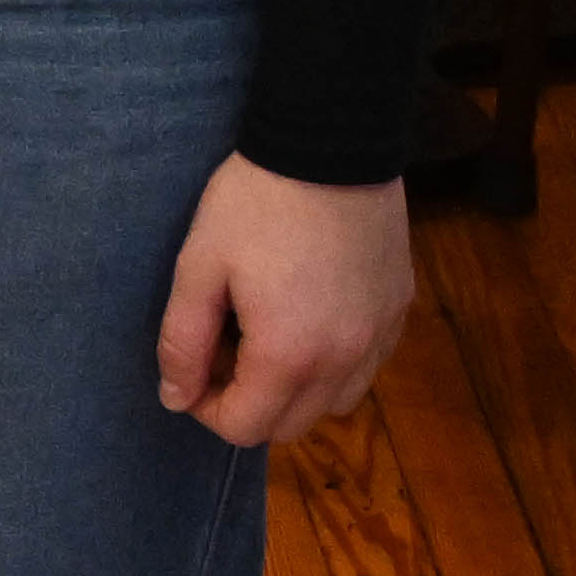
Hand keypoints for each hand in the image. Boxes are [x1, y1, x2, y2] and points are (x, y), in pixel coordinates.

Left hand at [157, 156, 413, 447]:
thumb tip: (175, 398)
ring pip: (335, 404)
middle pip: (290, 426)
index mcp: (290, 354)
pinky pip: (365, 368)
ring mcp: (380, 337)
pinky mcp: (400, 311)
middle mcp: (345, 359)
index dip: (206, 408)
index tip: (191, 368)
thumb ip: (183, 342)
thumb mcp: (199, 269)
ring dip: (294, 391)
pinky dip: (333, 366)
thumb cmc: (253, 205)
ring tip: (265, 334)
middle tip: (223, 348)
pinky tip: (307, 319)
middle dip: (248, 404)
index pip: (245, 428)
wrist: (331, 148)